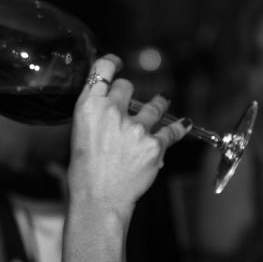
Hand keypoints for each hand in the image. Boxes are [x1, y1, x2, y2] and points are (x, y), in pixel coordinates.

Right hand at [66, 54, 190, 219]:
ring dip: (157, 104)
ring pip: (154, 105)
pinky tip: (183, 124)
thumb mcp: (79, 134)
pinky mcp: (154, 144)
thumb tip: (109, 106)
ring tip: (162, 102)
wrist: (99, 199)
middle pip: (127, 86)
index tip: (117, 63)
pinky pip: (172, 130)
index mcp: (88, 107)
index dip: (111, 63)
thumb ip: (95, 115)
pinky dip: (178, 127)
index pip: (101, 70)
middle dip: (129, 94)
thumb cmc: (84, 172)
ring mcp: (136, 128)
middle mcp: (112, 112)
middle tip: (132, 102)